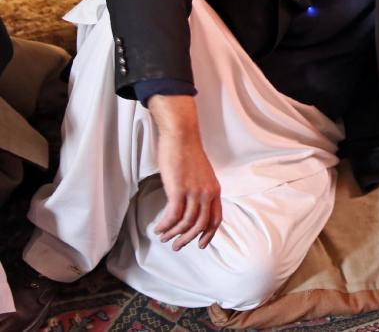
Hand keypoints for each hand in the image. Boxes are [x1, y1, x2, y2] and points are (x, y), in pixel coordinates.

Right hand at [148, 95, 222, 250]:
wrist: (181, 136)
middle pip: (200, 225)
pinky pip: (173, 216)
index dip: (209, 234)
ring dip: (173, 233)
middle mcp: (207, 193)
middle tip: (177, 246)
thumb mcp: (202, 175)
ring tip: (163, 237)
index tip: (201, 244)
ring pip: (185, 223)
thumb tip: (191, 206)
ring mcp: (194, 192)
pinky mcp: (178, 190)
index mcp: (215, 190)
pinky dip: (165, 225)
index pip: (216, 219)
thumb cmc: (188, 153)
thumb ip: (200, 191)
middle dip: (188, 239)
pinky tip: (158, 227)